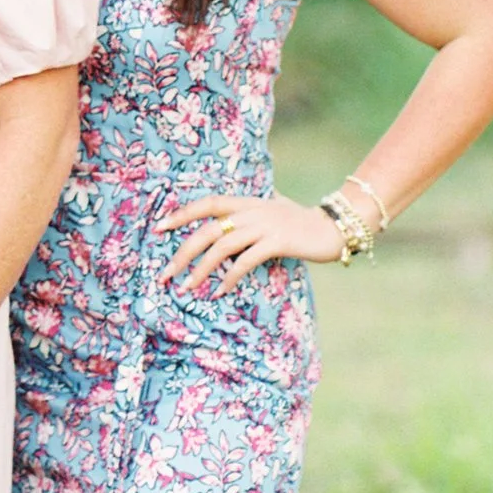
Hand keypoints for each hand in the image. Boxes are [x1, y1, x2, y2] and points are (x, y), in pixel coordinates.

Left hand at [156, 194, 343, 293]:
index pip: (207, 203)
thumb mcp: (274, 207)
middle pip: (208, 229)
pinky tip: (219, 291)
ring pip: (222, 246)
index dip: (182, 214)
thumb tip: (238, 210)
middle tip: (165, 273)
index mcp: (247, 202)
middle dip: (183, 252)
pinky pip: (247, 260)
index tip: (158, 228)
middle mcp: (252, 211)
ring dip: (201, 269)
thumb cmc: (302, 220)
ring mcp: (265, 226)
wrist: (334, 226)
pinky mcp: (278, 242)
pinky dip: (230, 276)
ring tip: (187, 287)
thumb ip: (254, 208)